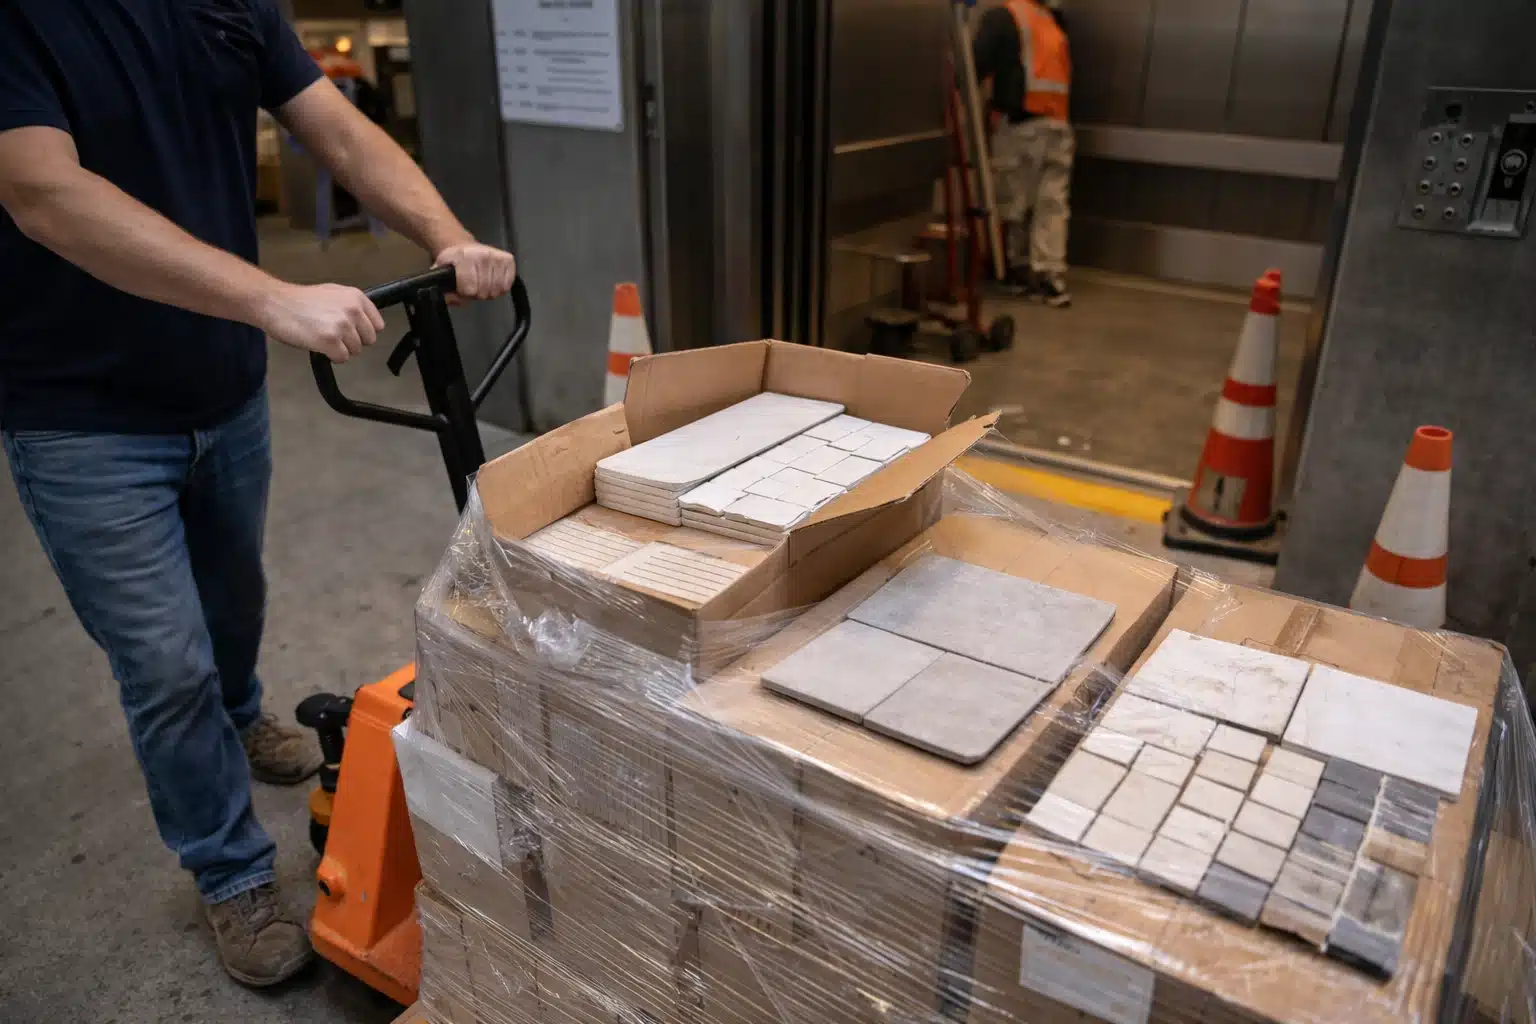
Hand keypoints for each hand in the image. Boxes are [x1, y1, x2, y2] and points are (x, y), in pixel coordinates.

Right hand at [256, 282, 385, 362]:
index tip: (349, 331)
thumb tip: (364, 323)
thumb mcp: (332, 294)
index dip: (363, 331)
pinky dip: (331, 357)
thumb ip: (351, 306)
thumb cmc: (299, 301)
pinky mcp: (330, 341)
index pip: (377, 325)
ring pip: (355, 351)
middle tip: (332, 335)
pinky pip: (342, 358)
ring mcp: (342, 325)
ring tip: (321, 337)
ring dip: (340, 349)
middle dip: (352, 341)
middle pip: (368, 340)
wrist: (273, 303)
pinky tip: (318, 345)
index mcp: (356, 297)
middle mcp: (353, 310)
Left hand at [433, 241, 516, 301]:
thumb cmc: (455, 262)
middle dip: (477, 293)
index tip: (462, 287)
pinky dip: (500, 288)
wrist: (466, 248)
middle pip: (484, 292)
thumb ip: (443, 289)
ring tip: (482, 283)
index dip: (464, 293)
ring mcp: (497, 257)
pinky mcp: (508, 260)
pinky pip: (506, 286)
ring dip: (489, 292)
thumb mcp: (440, 273)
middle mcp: (483, 254)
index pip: (470, 290)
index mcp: (465, 257)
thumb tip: (454, 299)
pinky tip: (492, 281)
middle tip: (473, 285)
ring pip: (496, 290)